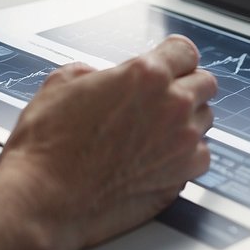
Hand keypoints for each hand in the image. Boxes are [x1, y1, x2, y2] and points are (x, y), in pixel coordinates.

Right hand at [0, 35, 216, 249]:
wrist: (44, 197)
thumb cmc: (47, 147)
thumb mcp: (60, 84)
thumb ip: (90, 71)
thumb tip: (96, 76)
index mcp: (146, 75)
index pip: (186, 52)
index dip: (173, 56)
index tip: (171, 63)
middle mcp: (172, 106)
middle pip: (204, 83)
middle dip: (185, 85)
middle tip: (162, 97)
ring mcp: (181, 144)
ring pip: (205, 119)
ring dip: (187, 120)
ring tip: (156, 130)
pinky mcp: (181, 177)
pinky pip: (200, 156)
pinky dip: (185, 154)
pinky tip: (159, 156)